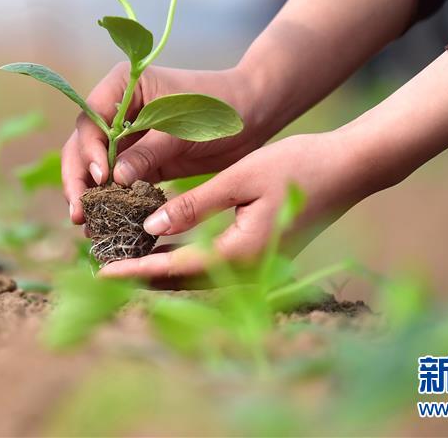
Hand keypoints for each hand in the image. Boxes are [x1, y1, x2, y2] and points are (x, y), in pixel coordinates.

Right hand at [62, 62, 278, 222]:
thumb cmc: (218, 109)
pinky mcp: (141, 161)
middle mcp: (117, 110)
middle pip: (83, 145)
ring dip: (90, 195)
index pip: (90, 120)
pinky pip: (119, 182)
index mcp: (122, 87)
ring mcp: (127, 137)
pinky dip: (112, 202)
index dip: (88, 150)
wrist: (252, 114)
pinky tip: (107, 225)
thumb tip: (113, 179)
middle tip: (79, 213)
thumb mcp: (182, 129)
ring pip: (95, 167)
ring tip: (88, 226)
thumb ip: (148, 151)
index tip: (100, 177)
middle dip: (78, 179)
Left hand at [98, 52, 447, 279]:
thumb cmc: (297, 166)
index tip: (98, 272)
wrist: (349, 171)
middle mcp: (247, 271)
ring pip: (196, 277)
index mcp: (240, 253)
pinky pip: (212, 266)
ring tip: (121, 257)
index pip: (173, 268)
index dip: (133, 269)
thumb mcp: (240, 178)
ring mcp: (257, 268)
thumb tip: (150, 226)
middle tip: (100, 266)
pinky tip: (162, 245)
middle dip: (139, 276)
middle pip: (181, 282)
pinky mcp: (261, 257)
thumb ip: (194, 205)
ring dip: (159, 269)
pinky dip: (183, 260)